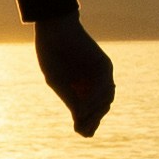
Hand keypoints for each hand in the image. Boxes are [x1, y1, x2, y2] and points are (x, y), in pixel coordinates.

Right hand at [34, 15, 114, 136]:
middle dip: (93, 119)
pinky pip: (105, 85)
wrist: (55, 27)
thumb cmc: (52, 54)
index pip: (92, 111)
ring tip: (83, 118)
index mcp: (82, 88)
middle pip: (102, 108)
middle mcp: (95, 82)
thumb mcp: (59, 83)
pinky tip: (85, 105)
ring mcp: (101, 74)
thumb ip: (72, 102)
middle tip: (83, 127)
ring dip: (96, 110)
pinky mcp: (105, 64)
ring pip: (106, 98)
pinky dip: (95, 98)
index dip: (89, 124)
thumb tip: (82, 125)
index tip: (80, 131)